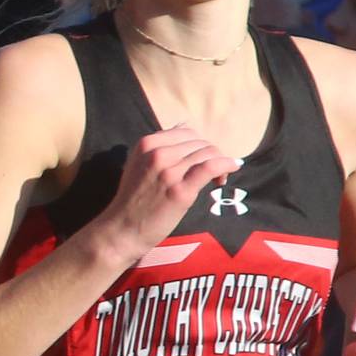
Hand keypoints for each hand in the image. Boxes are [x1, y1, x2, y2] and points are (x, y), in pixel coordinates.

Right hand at [95, 125, 240, 265]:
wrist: (122, 230)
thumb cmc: (132, 201)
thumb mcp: (138, 164)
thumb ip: (159, 145)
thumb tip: (183, 125)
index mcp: (146, 144)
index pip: (185, 132)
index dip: (199, 144)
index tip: (202, 159)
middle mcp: (157, 154)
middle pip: (199, 142)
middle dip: (211, 153)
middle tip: (214, 172)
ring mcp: (169, 172)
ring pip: (208, 153)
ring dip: (220, 161)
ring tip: (219, 178)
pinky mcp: (180, 190)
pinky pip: (211, 167)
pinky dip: (227, 164)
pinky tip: (233, 168)